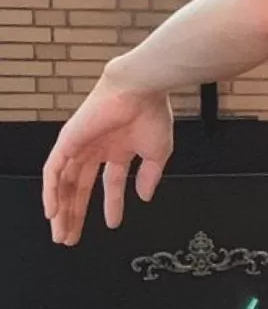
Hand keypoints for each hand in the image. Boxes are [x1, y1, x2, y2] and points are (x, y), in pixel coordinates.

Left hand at [42, 70, 173, 245]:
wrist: (141, 88)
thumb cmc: (152, 112)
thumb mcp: (158, 151)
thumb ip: (151, 175)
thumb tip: (145, 196)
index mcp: (121, 147)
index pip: (111, 181)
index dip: (112, 203)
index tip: (113, 223)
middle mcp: (98, 147)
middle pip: (80, 187)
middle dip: (75, 213)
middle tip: (70, 238)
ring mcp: (81, 144)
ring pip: (64, 183)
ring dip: (61, 210)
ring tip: (61, 233)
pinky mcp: (68, 140)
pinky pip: (53, 171)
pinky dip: (50, 192)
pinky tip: (52, 212)